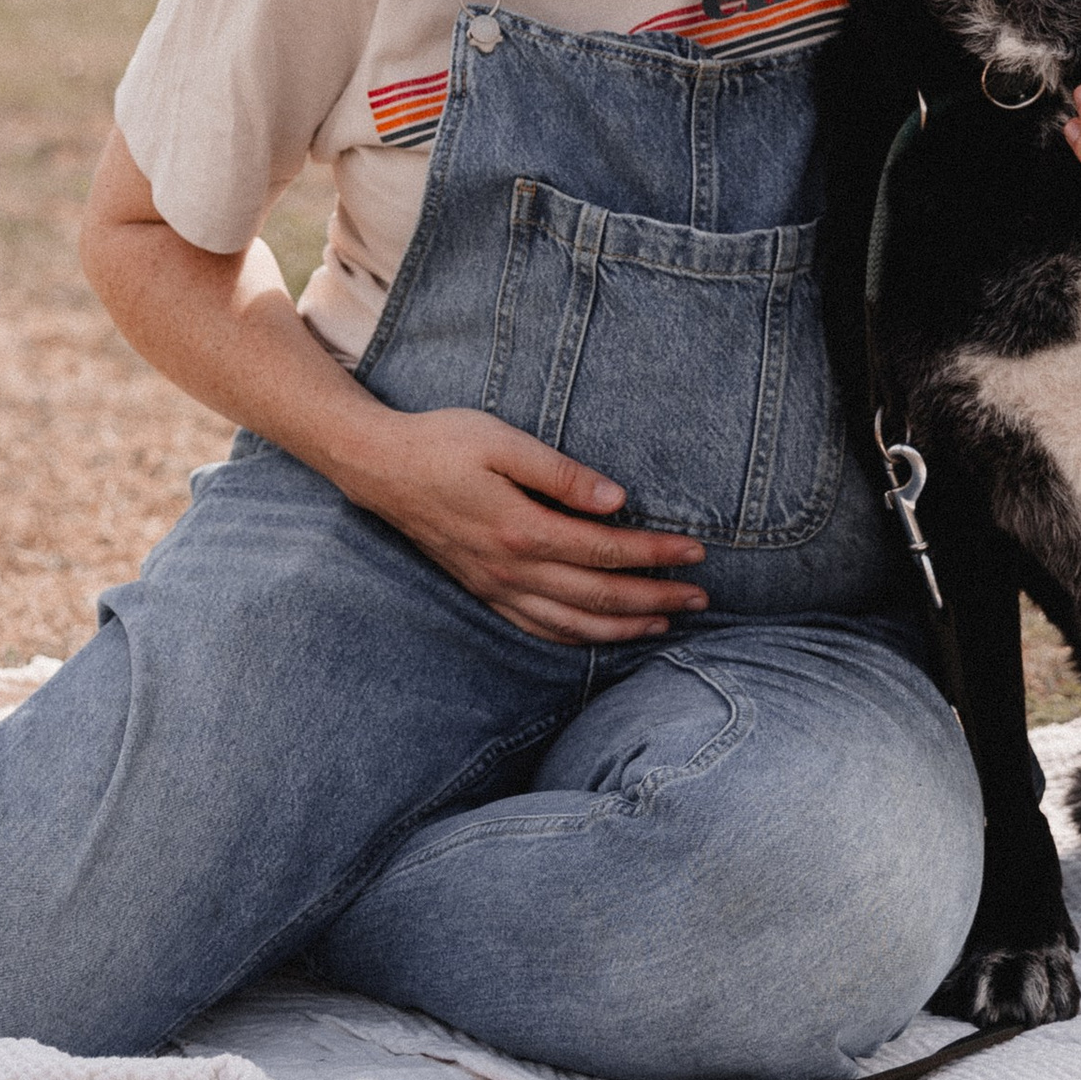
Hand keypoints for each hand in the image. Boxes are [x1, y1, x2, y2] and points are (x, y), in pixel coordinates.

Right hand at [339, 407, 708, 643]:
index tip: (696, 552)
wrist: (379, 467)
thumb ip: (560, 473)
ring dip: (622, 627)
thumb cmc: (443, 443)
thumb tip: (616, 501)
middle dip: (655, 599)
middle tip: (701, 598)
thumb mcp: (503, 441)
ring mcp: (495, 586)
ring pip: (570, 623)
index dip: (656, 555)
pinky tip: (599, 635)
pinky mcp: (483, 590)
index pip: (606, 551)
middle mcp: (511, 569)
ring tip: (664, 624)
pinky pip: (537, 628)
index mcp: (522, 529)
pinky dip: (576, 638)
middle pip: (598, 596)